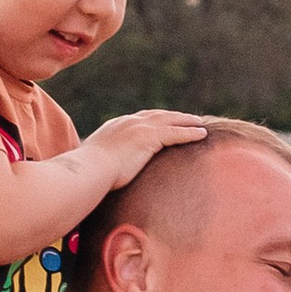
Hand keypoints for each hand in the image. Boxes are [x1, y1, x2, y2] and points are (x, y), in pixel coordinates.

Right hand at [89, 109, 210, 192]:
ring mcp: (139, 128)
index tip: (164, 121)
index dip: (154, 120)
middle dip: (173, 116)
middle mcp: (128, 122)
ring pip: (170, 120)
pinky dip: (190, 133)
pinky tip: (202, 134)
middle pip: (157, 115)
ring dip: (187, 121)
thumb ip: (102, 164)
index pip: (139, 119)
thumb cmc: (88, 173)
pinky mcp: (150, 137)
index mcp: (115, 126)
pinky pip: (176, 133)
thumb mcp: (95, 164)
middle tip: (187, 118)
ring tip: (200, 123)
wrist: (88, 170)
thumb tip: (100, 176)